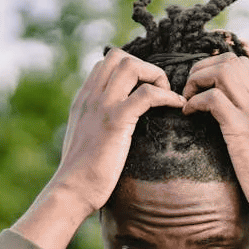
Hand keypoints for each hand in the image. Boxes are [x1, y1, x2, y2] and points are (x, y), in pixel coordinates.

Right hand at [12, 49, 185, 248]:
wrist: (72, 190)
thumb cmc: (81, 174)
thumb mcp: (85, 140)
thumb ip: (95, 124)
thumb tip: (112, 127)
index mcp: (83, 100)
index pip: (105, 63)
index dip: (130, 69)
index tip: (145, 89)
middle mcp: (90, 97)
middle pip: (119, 57)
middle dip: (144, 67)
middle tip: (158, 91)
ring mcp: (102, 107)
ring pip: (132, 66)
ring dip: (156, 76)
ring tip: (167, 96)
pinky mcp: (115, 121)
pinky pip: (147, 94)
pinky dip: (167, 95)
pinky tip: (177, 106)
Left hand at [182, 53, 248, 241]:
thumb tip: (228, 114)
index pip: (239, 62)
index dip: (213, 67)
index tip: (200, 87)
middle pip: (228, 60)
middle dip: (201, 70)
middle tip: (189, 92)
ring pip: (222, 71)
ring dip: (197, 81)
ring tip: (188, 100)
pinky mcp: (241, 128)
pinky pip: (213, 99)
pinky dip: (195, 102)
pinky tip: (189, 114)